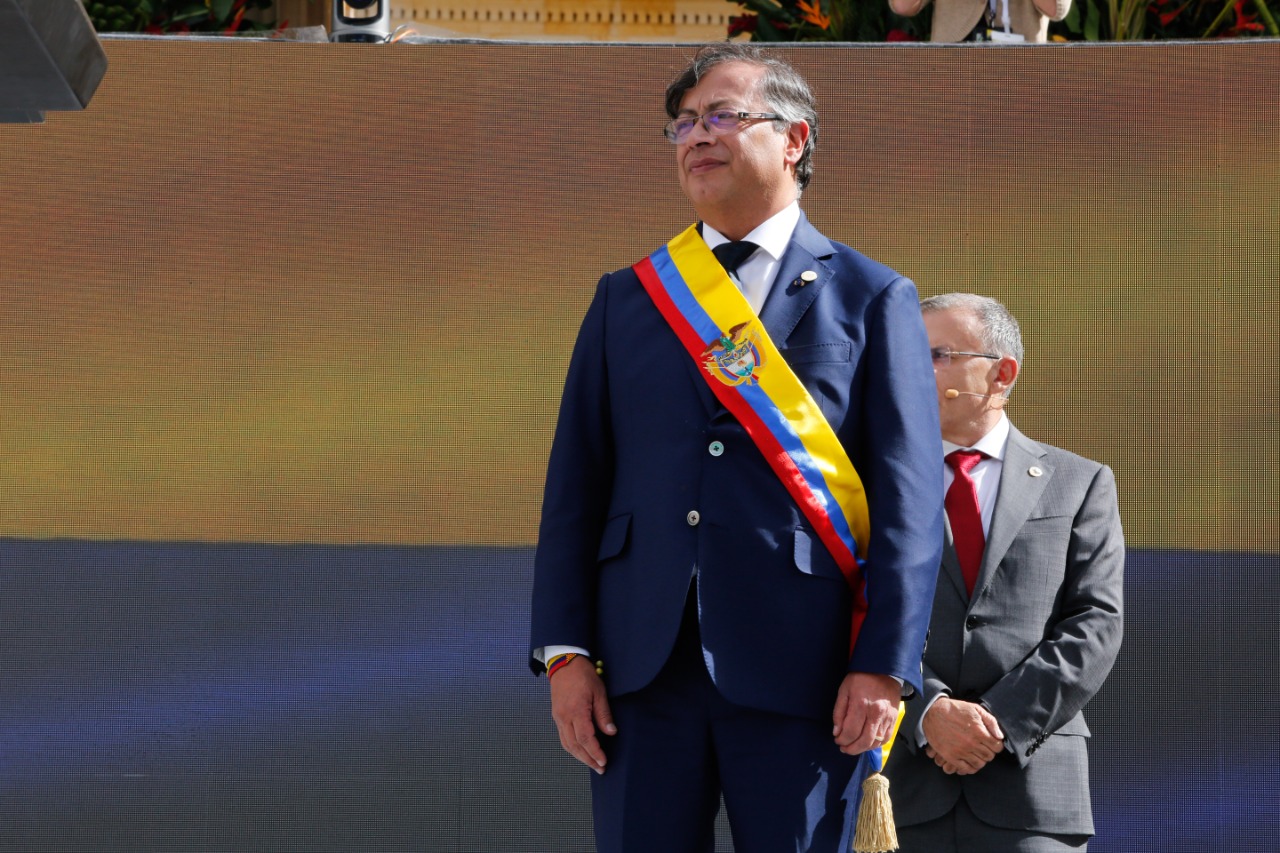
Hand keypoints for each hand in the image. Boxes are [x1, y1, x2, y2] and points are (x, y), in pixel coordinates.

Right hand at [549, 656, 615, 773]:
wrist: (564, 662)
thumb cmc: (583, 674)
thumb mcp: (599, 691)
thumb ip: (604, 713)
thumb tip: (611, 732)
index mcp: (576, 711)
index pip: (585, 739)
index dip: (595, 753)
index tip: (604, 762)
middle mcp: (564, 717)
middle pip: (574, 746)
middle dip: (588, 759)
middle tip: (600, 768)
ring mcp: (558, 717)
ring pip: (567, 744)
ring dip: (579, 756)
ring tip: (592, 763)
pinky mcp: (557, 716)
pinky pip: (563, 737)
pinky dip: (572, 747)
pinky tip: (581, 751)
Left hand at [831, 671, 899, 755]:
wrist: (884, 670)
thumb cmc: (860, 679)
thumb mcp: (844, 690)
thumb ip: (839, 711)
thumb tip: (837, 731)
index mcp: (861, 704)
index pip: (851, 731)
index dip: (842, 740)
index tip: (837, 740)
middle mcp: (876, 713)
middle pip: (864, 741)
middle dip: (851, 749)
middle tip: (844, 748)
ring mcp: (887, 717)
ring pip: (875, 742)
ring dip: (863, 749)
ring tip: (854, 747)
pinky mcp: (894, 719)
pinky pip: (886, 738)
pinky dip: (876, 744)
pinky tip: (867, 743)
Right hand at [920, 696, 1003, 774]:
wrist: (932, 712)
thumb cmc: (954, 709)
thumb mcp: (975, 709)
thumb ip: (991, 721)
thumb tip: (1000, 736)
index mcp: (979, 731)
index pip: (997, 747)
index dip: (996, 744)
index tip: (992, 742)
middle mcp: (971, 743)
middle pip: (989, 756)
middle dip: (989, 751)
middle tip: (984, 747)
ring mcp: (960, 751)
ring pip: (979, 764)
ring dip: (980, 759)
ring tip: (976, 753)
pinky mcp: (950, 756)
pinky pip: (965, 769)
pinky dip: (969, 767)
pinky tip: (968, 760)